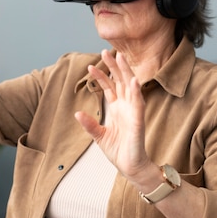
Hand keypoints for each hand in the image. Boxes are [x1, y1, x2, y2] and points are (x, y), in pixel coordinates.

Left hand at [75, 50, 154, 184]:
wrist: (130, 167)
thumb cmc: (119, 151)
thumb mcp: (99, 136)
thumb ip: (90, 124)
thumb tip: (77, 113)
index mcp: (118, 109)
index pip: (110, 87)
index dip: (101, 76)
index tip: (91, 65)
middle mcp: (126, 107)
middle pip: (121, 81)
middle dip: (114, 66)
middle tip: (106, 51)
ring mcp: (133, 112)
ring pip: (131, 87)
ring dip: (126, 72)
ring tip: (121, 58)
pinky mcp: (139, 121)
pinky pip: (139, 104)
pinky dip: (137, 92)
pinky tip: (134, 81)